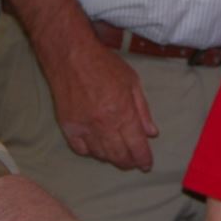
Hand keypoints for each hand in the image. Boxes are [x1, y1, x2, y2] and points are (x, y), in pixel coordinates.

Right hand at [40, 42, 159, 172]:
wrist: (70, 55)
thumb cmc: (103, 64)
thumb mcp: (132, 81)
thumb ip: (143, 110)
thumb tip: (152, 133)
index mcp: (123, 113)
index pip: (137, 146)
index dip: (143, 159)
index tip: (146, 164)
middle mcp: (104, 125)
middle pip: (119, 155)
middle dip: (129, 163)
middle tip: (134, 162)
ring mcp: (84, 128)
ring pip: (101, 155)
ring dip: (112, 159)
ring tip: (118, 156)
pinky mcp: (68, 126)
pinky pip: (81, 149)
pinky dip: (91, 152)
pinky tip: (97, 148)